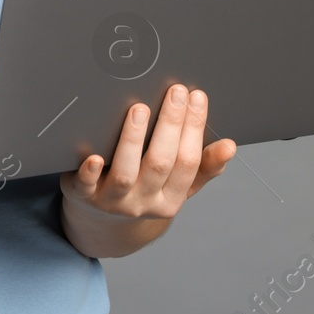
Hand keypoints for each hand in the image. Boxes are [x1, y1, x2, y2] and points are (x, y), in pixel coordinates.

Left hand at [60, 84, 235, 220]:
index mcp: (171, 199)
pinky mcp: (84, 195)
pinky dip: (90, 171)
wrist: (102, 222)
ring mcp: (113, 201)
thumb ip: (204, 166)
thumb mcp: (177, 186)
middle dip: (170, 125)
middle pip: (160, 163)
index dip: (194, 128)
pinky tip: (94, 156)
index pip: (188, 162)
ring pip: (126, 173)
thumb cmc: (145, 190)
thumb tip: (229, 146)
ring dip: (133, 139)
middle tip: (175, 91)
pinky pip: (86, 186)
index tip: (197, 96)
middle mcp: (143, 202)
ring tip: (139, 108)